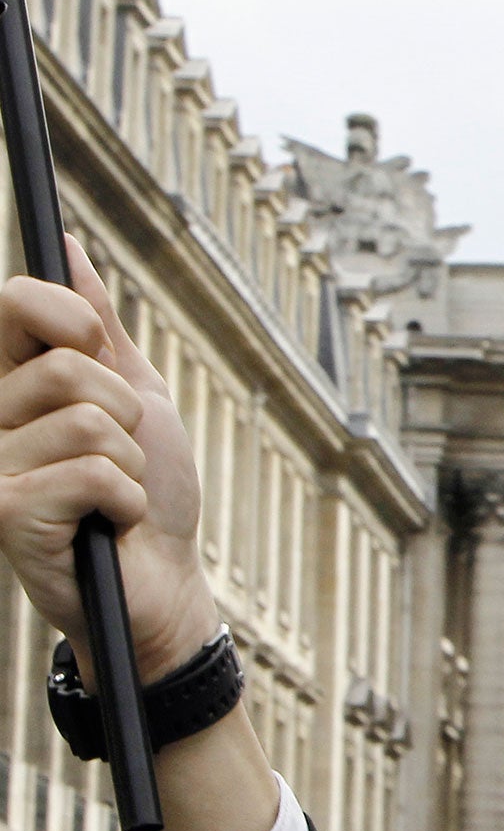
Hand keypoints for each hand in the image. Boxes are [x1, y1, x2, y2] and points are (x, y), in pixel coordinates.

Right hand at [0, 236, 218, 689]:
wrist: (162, 582)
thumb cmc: (150, 492)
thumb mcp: (138, 396)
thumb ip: (99, 326)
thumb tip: (69, 248)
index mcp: (9, 378)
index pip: (17, 300)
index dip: (74, 319)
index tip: (97, 352)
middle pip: (69, 365)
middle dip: (124, 412)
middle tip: (119, 453)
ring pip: (89, 422)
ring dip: (129, 462)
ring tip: (114, 494)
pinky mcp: (5, 512)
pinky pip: (95, 473)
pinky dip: (125, 500)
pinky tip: (108, 524)